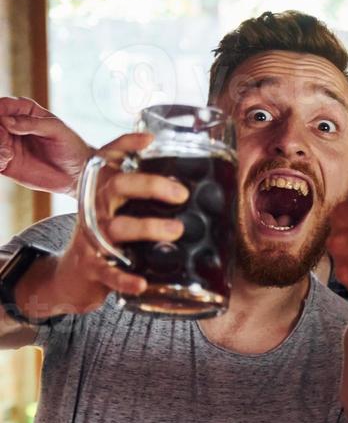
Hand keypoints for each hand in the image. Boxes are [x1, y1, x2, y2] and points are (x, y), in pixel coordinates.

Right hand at [0, 98, 90, 195]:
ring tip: (7, 152)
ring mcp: (6, 142)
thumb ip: (32, 123)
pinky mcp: (4, 161)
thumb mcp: (56, 130)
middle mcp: (11, 125)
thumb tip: (7, 121)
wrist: (76, 173)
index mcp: (24, 110)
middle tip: (2, 136)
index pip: (3, 105)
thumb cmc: (70, 146)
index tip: (3, 120)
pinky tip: (7, 160)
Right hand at [18, 133, 187, 318]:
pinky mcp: (92, 269)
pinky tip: (141, 283)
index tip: (150, 139)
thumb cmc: (108, 241)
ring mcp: (92, 239)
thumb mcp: (120, 215)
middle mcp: (95, 210)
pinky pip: (109, 273)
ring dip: (147, 227)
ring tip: (176, 231)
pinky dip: (124, 279)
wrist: (71, 279)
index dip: (124, 145)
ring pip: (117, 227)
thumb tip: (201, 195)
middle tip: (181, 193)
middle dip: (149, 185)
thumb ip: (146, 201)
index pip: (106, 161)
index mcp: (103, 194)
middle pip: (117, 187)